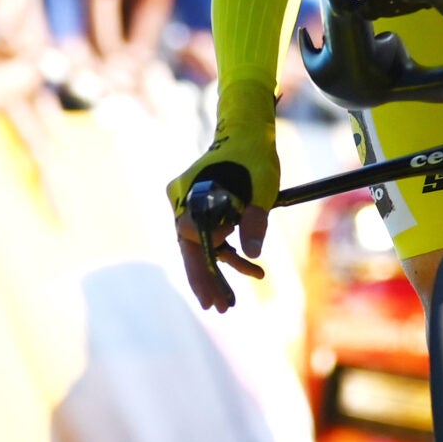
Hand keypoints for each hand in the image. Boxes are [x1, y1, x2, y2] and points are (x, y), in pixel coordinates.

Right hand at [166, 120, 280, 310]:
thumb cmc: (254, 156)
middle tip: (219, 310)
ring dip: (219, 271)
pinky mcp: (203, 207)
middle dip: (207, 280)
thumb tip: (253, 254)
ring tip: (232, 301)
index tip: (211, 298)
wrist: (251, 131)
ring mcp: (191, 205)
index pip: (191, 242)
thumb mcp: (260, 189)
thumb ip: (255, 220)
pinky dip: (228, 252)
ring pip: (202, 246)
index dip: (202, 273)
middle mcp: (182, 202)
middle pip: (192, 249)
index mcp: (188, 196)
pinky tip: (251, 269)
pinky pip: (212, 236)